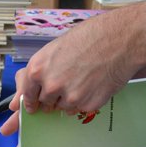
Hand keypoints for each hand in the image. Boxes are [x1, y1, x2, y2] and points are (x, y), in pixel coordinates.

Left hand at [4, 7, 145, 124]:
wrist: (118, 40)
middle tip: (66, 84)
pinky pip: (80, 109)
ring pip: (63, 107)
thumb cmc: (90, 37)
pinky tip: (93, 84)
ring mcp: (69, 97)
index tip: (33, 105)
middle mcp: (51, 85)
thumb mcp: (56, 48)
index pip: (27, 95)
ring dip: (69, 99)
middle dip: (53, 97)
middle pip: (45, 103)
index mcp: (38, 69)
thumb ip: (44, 69)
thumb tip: (33, 87)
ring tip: (83, 80)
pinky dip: (85, 101)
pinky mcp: (87, 104)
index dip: (30, 100)